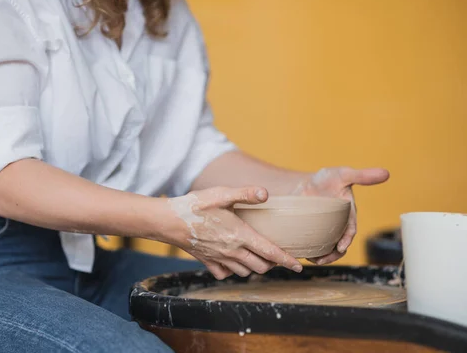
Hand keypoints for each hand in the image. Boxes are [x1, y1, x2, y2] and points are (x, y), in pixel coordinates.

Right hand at [166, 187, 301, 279]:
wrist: (168, 220)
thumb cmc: (195, 205)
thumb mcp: (222, 194)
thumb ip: (245, 193)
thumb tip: (266, 194)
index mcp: (240, 235)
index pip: (270, 252)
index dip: (287, 261)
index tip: (298, 266)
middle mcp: (232, 251)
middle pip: (260, 266)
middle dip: (272, 264)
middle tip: (276, 256)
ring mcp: (219, 258)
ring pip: (245, 272)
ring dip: (254, 267)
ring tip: (257, 258)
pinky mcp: (207, 261)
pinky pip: (224, 273)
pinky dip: (232, 271)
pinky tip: (232, 261)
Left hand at [292, 167, 388, 264]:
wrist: (307, 183)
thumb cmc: (327, 178)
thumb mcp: (342, 174)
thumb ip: (362, 175)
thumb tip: (386, 173)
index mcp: (348, 215)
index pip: (350, 229)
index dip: (347, 239)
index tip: (341, 247)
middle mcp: (338, 226)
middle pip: (339, 245)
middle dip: (333, 255)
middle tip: (321, 260)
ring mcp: (325, 231)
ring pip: (327, 249)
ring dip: (321, 257)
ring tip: (311, 260)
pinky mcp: (313, 233)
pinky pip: (314, 246)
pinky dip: (309, 251)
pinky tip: (301, 254)